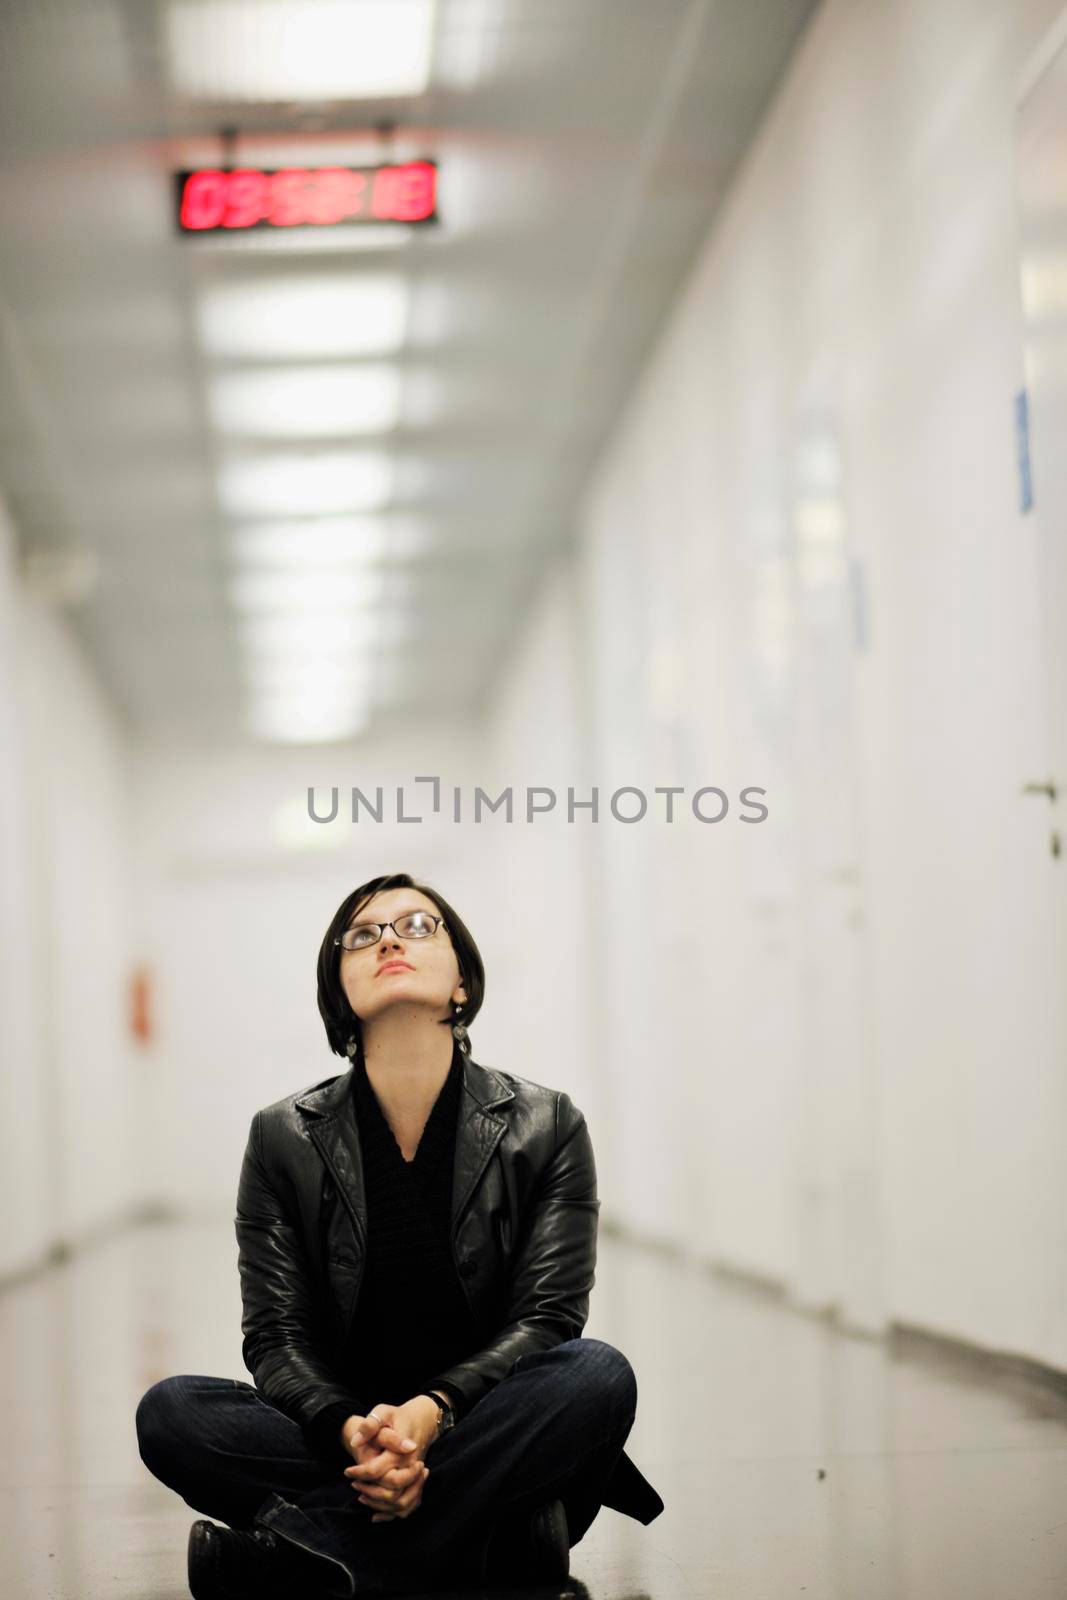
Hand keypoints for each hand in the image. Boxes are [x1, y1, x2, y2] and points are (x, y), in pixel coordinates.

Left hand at [342, 1400, 436, 1521]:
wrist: (421, 1421)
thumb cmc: (398, 1417)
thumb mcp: (383, 1412)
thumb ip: (369, 1425)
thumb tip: (356, 1442)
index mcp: (401, 1452)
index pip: (377, 1471)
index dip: (360, 1473)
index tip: (347, 1471)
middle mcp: (410, 1468)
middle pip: (391, 1493)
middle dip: (369, 1491)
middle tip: (354, 1484)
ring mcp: (416, 1478)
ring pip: (400, 1504)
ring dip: (378, 1505)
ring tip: (361, 1496)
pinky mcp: (416, 1484)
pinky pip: (407, 1507)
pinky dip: (391, 1514)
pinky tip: (374, 1514)